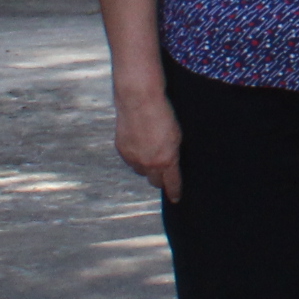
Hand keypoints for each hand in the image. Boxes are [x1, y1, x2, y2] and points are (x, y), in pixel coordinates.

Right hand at [113, 82, 182, 201]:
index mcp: (166, 160)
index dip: (174, 192)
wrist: (139, 100)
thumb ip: (174, 154)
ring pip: (141, 171)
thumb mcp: (177, 136)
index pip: (172, 183)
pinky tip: (140, 145)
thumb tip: (171, 165)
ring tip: (151, 154)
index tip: (176, 198)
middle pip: (155, 181)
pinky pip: (130, 161)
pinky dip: (136, 157)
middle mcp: (149, 163)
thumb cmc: (163, 113)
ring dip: (147, 167)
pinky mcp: (122, 150)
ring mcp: (133, 158)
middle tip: (164, 173)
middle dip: (160, 179)